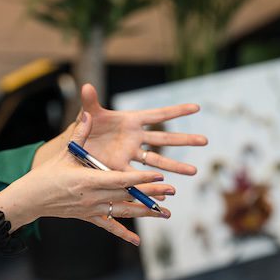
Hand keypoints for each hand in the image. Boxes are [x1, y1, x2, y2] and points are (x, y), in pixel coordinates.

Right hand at [0, 112, 174, 245]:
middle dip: (151, 193)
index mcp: (88, 180)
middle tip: (172, 190)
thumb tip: (88, 112)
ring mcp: (91, 210)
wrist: (30, 199)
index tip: (159, 175)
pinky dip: (123, 234)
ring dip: (145, 212)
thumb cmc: (46, 173)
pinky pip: (108, 227)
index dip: (141, 178)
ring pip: (124, 212)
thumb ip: (80, 133)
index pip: (121, 179)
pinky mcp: (88, 218)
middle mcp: (92, 197)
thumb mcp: (64, 152)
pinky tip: (136, 241)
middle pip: (127, 196)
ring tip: (166, 212)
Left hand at [77, 83, 207, 174]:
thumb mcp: (88, 114)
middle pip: (164, 139)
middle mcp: (135, 138)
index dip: (177, 111)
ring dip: (175, 167)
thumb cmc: (84, 127)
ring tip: (194, 171)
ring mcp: (130, 155)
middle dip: (185, 140)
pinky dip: (152, 186)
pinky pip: (139, 179)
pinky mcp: (121, 170)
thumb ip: (89, 102)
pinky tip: (165, 194)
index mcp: (131, 121)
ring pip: (157, 161)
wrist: (75, 147)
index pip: (158, 115)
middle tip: (205, 141)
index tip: (197, 107)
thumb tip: (86, 85)